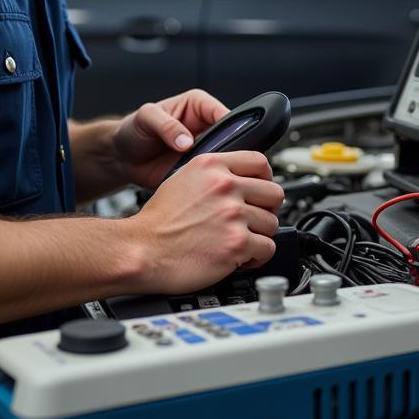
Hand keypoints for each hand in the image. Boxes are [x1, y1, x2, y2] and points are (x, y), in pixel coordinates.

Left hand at [113, 88, 229, 190]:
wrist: (123, 158)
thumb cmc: (134, 129)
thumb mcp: (145, 118)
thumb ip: (166, 125)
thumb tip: (186, 141)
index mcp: (200, 106)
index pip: (225, 114)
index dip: (232, 129)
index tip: (229, 144)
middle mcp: (207, 128)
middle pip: (233, 139)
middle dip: (230, 152)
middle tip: (217, 165)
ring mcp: (206, 152)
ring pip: (227, 161)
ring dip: (221, 170)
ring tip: (208, 177)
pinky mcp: (201, 172)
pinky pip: (213, 179)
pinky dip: (212, 185)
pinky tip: (205, 190)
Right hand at [124, 150, 284, 293]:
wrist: (143, 250)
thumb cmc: (158, 221)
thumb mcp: (182, 178)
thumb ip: (214, 174)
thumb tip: (239, 179)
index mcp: (212, 165)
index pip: (260, 161)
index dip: (265, 179)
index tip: (261, 191)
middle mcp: (225, 186)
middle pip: (274, 192)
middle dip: (266, 209)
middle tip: (253, 219)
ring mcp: (233, 214)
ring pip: (272, 223)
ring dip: (259, 235)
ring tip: (240, 240)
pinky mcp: (237, 243)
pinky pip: (267, 249)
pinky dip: (256, 257)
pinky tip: (239, 257)